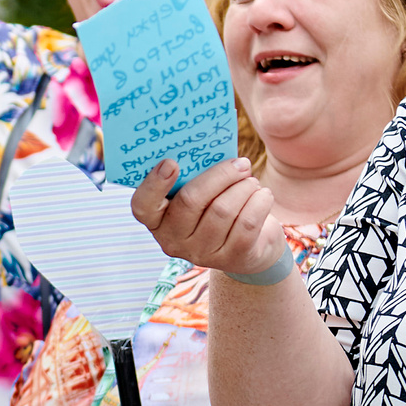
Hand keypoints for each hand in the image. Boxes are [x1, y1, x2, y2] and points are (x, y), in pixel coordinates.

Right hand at [132, 157, 286, 277]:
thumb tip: (208, 147)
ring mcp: (202, 253)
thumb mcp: (201, 193)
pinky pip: (247, 223)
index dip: (154, 184)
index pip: (143, 206)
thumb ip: (194, 175)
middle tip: (241, 163)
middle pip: (190, 201)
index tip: (171, 163)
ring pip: (223, 210)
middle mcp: (173, 240)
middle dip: (219, 175)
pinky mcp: (232, 258)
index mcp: (157, 219)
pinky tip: (262, 194)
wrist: (250, 247)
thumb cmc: (218, 206)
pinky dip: (259, 202)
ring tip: (251, 180)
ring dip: (243, 187)